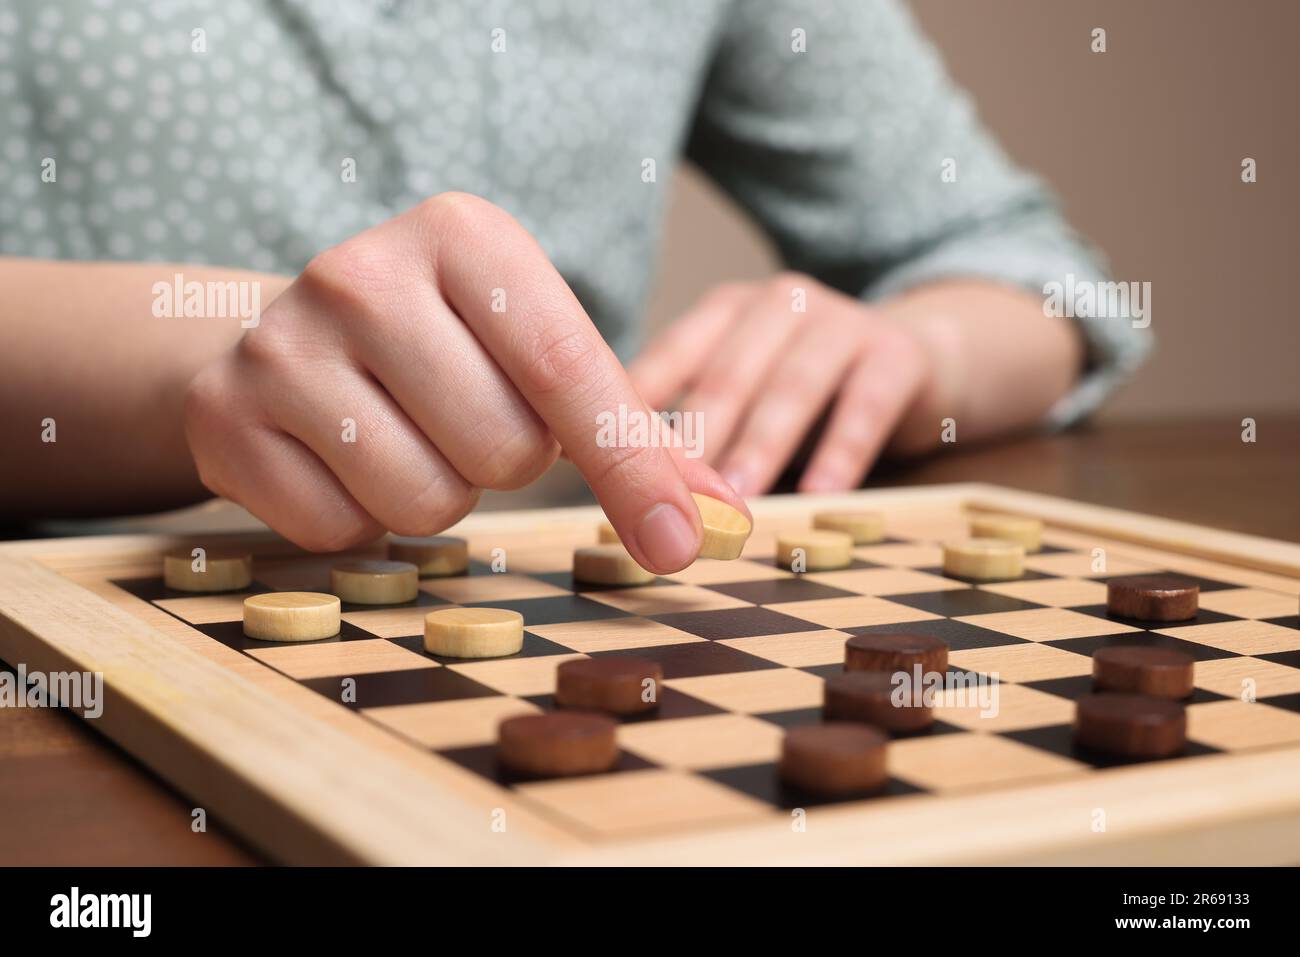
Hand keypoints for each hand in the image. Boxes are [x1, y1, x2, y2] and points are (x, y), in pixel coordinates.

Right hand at [184, 193, 745, 571]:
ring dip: (440, 495)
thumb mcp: (535, 349)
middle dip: (506, 464)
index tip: (681, 544)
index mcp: (463, 235)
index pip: (568, 371)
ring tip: (408, 436)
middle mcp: (362, 273)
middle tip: (468, 421)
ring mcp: (281, 344)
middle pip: (502, 452)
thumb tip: (715, 518)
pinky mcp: (225, 418)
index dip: (632, 469)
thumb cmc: (446, 346)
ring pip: (426, 502)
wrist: (288, 338)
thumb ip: (628, 430)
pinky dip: (361, 519)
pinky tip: (344, 461)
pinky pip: (342, 531)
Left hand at [629, 273, 934, 495]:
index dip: (637, 406)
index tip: (604, 457)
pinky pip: (864, 406)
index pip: (672, 355)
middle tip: (664, 495)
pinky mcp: (897, 354)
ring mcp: (840, 323)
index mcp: (728, 313)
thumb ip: (695, 424)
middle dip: (695, 439)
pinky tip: (820, 495)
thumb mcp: (750, 392)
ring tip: (735, 501)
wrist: (921, 357)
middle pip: (728, 375)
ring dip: (760, 448)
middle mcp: (778, 305)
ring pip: (792, 388)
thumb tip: (613, 483)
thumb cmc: (810, 389)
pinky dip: (840, 453)